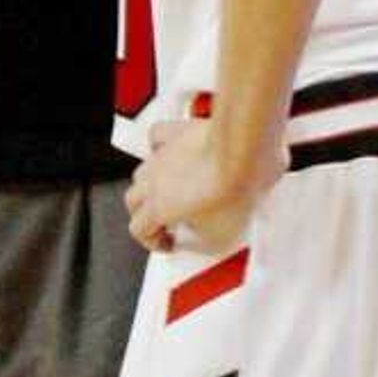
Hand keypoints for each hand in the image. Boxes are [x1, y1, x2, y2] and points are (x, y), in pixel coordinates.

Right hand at [125, 116, 282, 251]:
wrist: (244, 151)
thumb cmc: (233, 188)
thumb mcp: (221, 234)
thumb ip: (201, 239)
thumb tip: (203, 237)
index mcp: (159, 208)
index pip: (138, 229)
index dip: (152, 241)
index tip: (168, 243)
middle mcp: (153, 180)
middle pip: (133, 200)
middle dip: (145, 213)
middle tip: (165, 221)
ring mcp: (163, 155)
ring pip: (142, 172)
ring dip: (152, 184)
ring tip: (172, 190)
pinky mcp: (178, 133)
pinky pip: (157, 138)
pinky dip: (159, 147)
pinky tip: (171, 151)